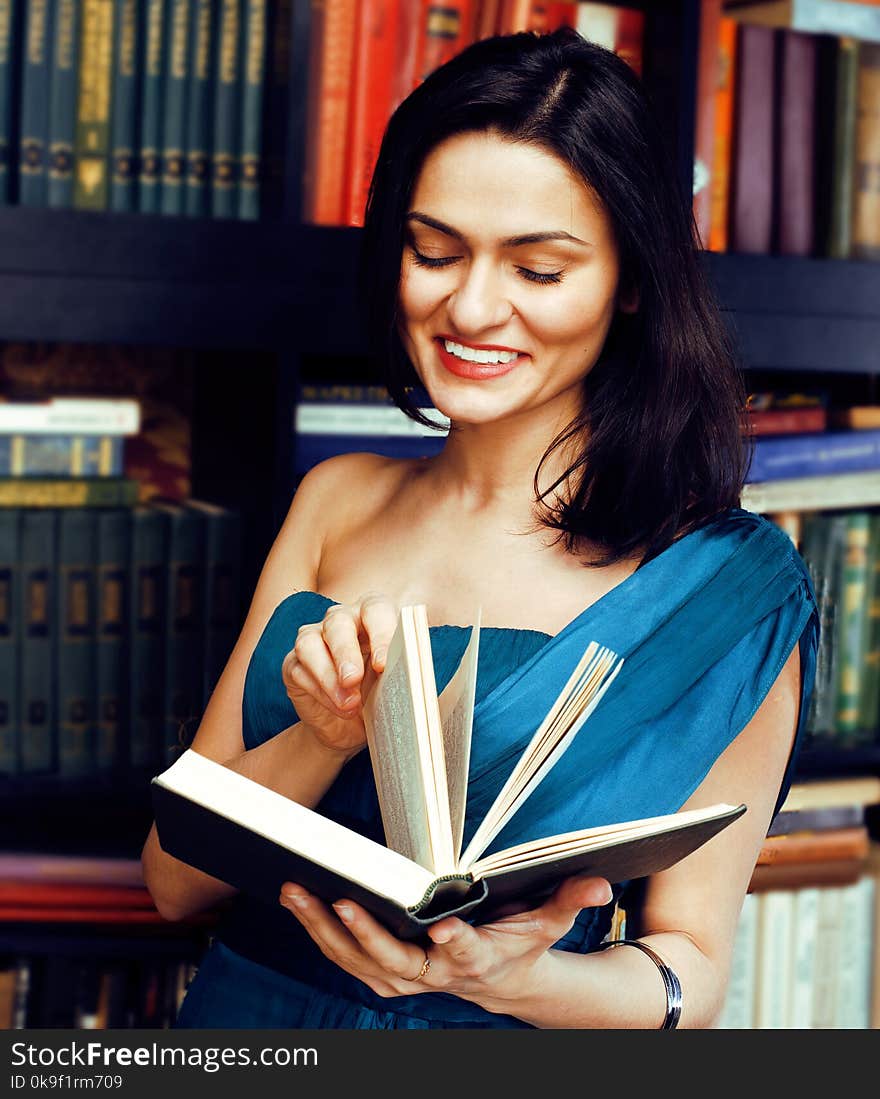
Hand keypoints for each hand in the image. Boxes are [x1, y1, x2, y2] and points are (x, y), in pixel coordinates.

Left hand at [277, 874, 613, 1013]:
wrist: (500, 983)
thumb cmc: (519, 946)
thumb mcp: (547, 923)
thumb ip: (568, 899)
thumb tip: (598, 882)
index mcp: (476, 958)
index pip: (465, 952)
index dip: (456, 943)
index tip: (444, 927)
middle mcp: (436, 974)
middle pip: (395, 961)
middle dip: (365, 933)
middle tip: (340, 901)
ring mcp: (407, 978)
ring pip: (359, 963)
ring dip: (326, 932)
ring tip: (298, 893)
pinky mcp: (388, 974)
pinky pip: (348, 960)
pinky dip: (322, 937)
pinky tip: (302, 906)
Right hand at [281, 592, 398, 757]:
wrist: (352, 729)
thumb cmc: (382, 697)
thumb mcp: (401, 687)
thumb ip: (410, 675)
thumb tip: (422, 677)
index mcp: (374, 617)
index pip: (376, 610)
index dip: (380, 633)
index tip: (383, 664)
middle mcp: (342, 621)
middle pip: (338, 621)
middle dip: (346, 652)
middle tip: (354, 680)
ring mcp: (314, 639)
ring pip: (310, 641)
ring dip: (328, 674)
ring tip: (348, 704)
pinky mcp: (294, 663)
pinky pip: (299, 668)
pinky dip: (319, 690)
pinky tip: (336, 708)